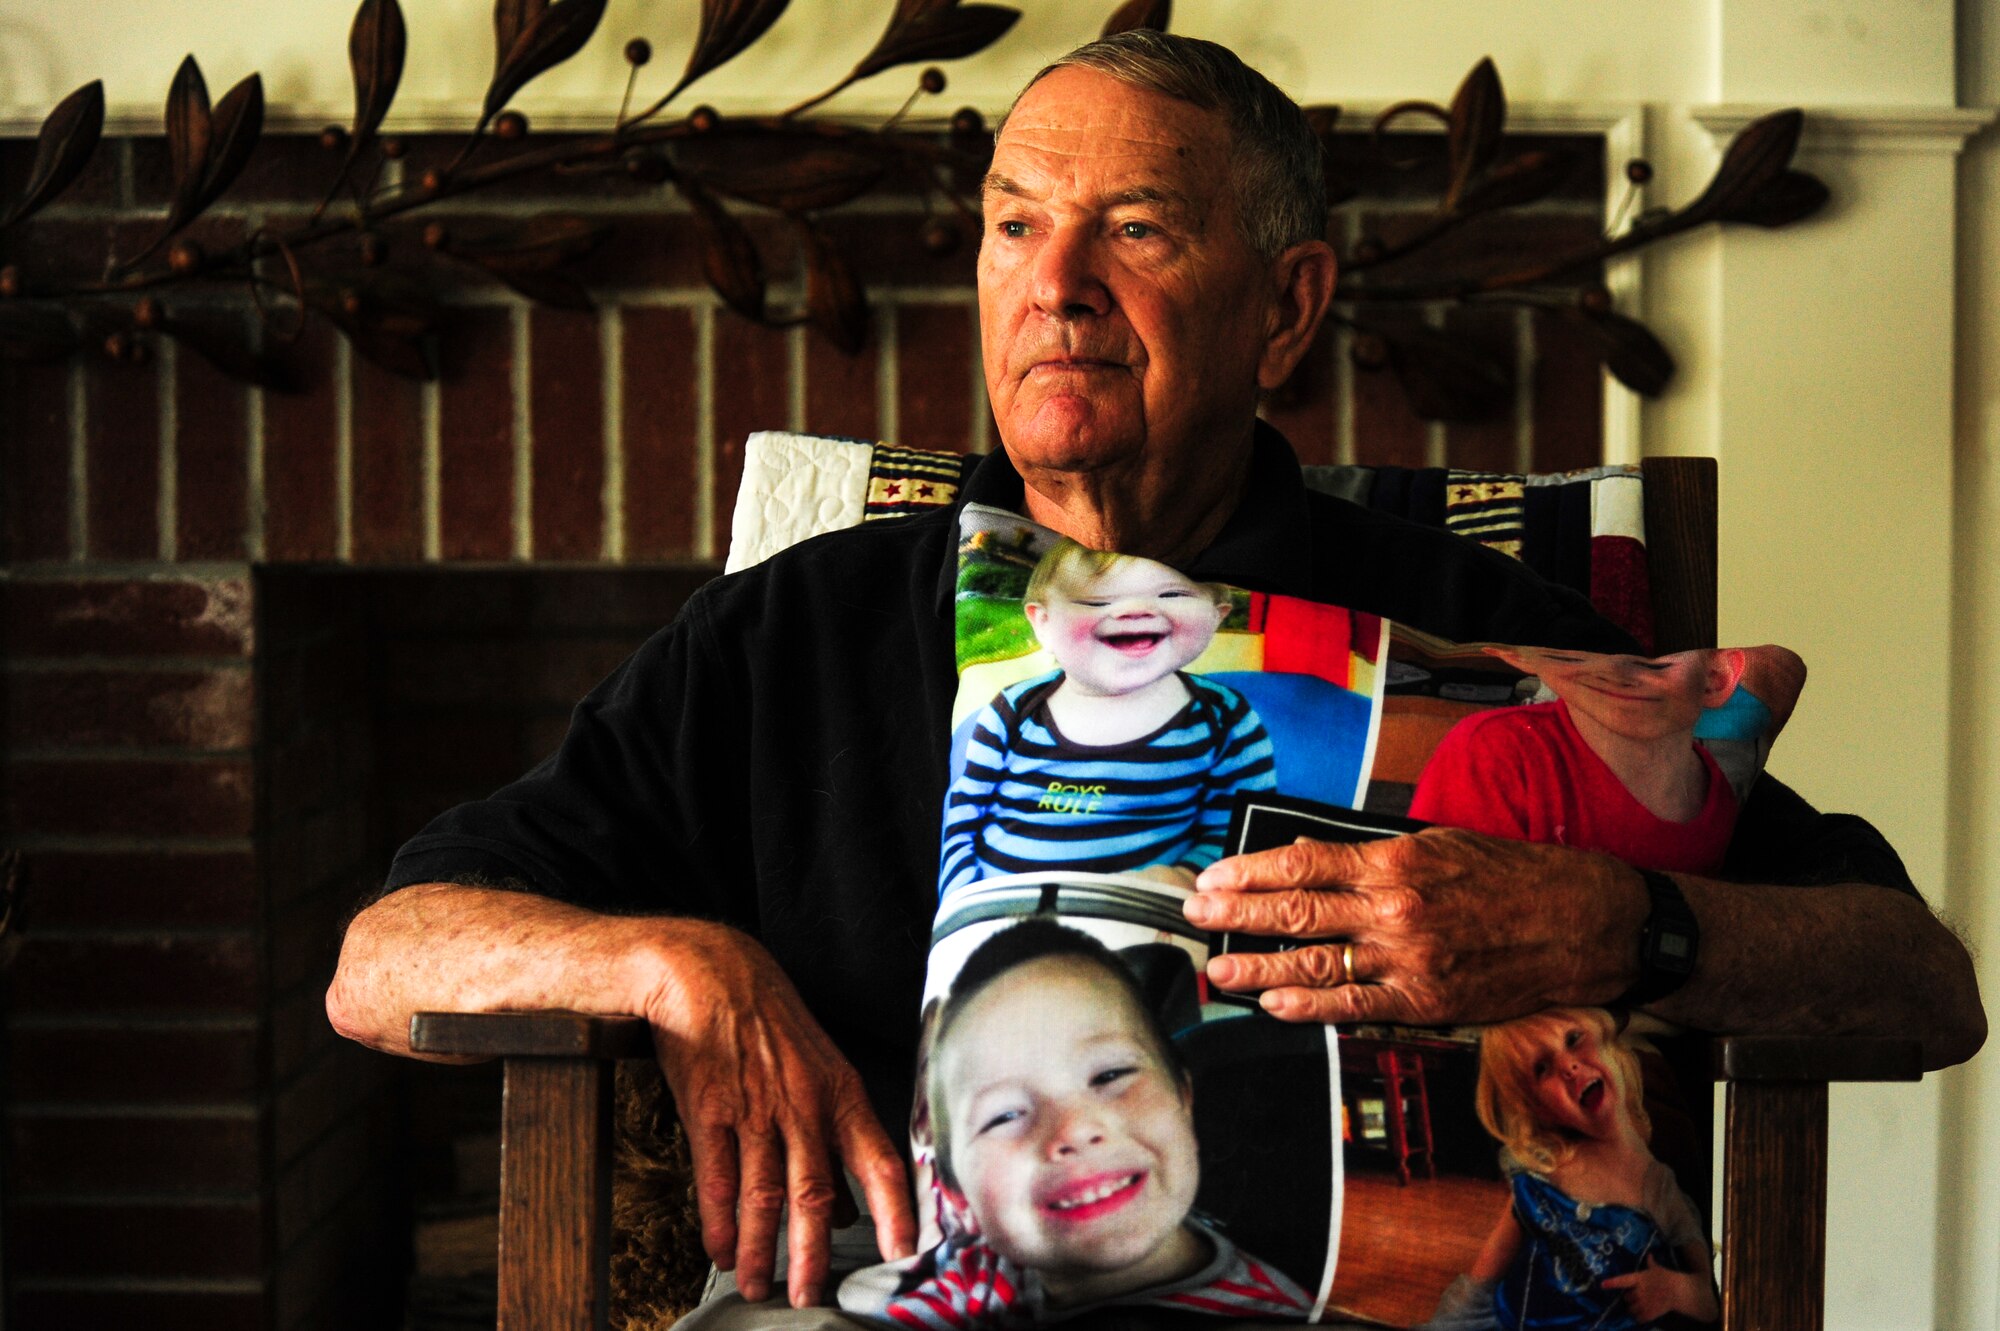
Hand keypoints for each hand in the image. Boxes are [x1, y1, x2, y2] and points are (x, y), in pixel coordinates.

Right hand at [637, 922, 915, 1307]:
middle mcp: (803, 1105)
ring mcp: (755, 1108)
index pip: (878, 1160)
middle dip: (813, 1253)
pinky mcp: (708, 1109)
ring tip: (759, 1286)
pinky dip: (719, 1220)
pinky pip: (717, 1176)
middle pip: (814, 1193)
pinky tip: (721, 1250)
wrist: (706, 970)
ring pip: (763, 1195)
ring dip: (761, 1249)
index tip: (903, 1254)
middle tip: (811, 1297)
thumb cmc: (766, 1019)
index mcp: (839, 1092)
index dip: (894, 1210)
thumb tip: (851, 1199)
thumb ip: (835, 1130)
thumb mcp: (817, 1064)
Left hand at [1182, 828, 1647, 1025]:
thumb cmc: (1511, 878)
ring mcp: (1409, 959)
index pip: (1302, 864)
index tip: (1214, 877)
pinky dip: (1310, 1006)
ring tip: (1218, 968)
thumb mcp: (1438, 845)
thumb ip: (1370, 857)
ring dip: (1257, 967)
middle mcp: (1395, 909)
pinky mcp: (1427, 1002)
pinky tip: (1274, 1005)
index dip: (1249, 872)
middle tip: (1195, 915)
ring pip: (1316, 963)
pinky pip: (1355, 1007)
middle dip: (1237, 914)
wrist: (1582, 922)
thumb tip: (1305, 860)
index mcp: (1395, 862)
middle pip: (1297, 912)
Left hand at [1601, 1256, 1714, 1322]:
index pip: (1622, 1281)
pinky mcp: (1649, 1313)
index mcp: (1638, 1279)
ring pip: (1630, 1309)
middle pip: (1626, 1297)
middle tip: (1636, 1296)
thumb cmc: (1667, 1277)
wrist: (1679, 1291)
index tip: (1602, 1285)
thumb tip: (1649, 1254)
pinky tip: (1642, 1314)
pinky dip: (1639, 1317)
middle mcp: (1639, 1292)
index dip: (1612, 1283)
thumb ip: (1650, 1263)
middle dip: (1630, 1297)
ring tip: (1638, 1306)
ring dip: (1633, 1308)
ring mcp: (1643, 1303)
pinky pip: (1638, 1318)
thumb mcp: (1657, 1269)